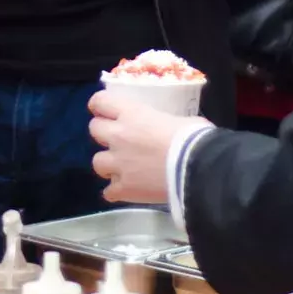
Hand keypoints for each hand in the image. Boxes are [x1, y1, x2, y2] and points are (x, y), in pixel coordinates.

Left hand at [88, 90, 213, 205]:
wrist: (198, 169)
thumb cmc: (193, 138)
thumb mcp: (179, 119)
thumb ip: (165, 122)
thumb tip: (171, 128)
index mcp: (132, 114)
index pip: (100, 101)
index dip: (100, 106)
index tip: (104, 111)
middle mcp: (118, 136)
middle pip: (94, 130)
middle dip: (104, 134)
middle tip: (118, 139)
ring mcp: (118, 164)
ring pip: (97, 162)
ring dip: (108, 164)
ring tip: (123, 168)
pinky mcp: (124, 189)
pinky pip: (109, 191)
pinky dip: (117, 191)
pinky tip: (128, 190)